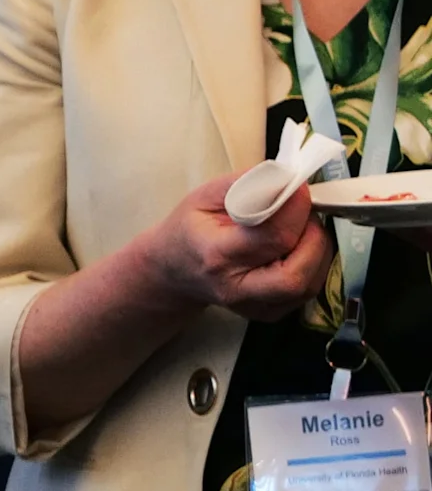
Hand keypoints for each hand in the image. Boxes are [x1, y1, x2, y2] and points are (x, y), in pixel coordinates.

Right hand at [133, 170, 332, 321]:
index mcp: (216, 255)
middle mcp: (236, 287)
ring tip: (300, 229)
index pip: (274, 236)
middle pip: (297, 270)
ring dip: (317, 251)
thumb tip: (288, 178)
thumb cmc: (189, 229)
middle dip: (313, 234)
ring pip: (309, 284)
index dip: (296, 209)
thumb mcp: (204, 196)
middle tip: (304, 212)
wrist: (172, 270)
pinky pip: (308, 291)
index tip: (299, 188)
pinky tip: (297, 249)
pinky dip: (314, 265)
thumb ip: (247, 184)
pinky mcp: (269, 313)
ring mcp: (254, 306)